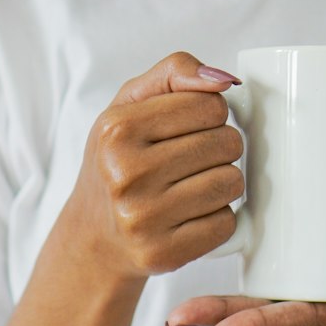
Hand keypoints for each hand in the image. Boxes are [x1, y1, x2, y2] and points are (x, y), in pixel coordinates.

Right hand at [67, 53, 245, 284]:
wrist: (94, 235)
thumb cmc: (118, 159)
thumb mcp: (130, 103)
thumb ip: (174, 72)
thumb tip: (224, 80)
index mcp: (118, 129)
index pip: (211, 105)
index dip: (211, 113)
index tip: (190, 127)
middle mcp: (127, 174)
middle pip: (227, 143)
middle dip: (220, 147)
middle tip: (192, 159)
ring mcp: (143, 219)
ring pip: (231, 183)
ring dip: (222, 182)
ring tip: (192, 185)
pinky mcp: (162, 254)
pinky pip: (226, 224)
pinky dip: (218, 218)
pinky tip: (191, 214)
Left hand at [165, 277, 325, 325]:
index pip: (301, 323)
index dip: (259, 324)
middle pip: (273, 317)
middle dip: (225, 317)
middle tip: (176, 320)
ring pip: (275, 301)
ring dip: (228, 304)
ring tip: (180, 308)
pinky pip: (293, 280)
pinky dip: (258, 274)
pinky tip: (229, 249)